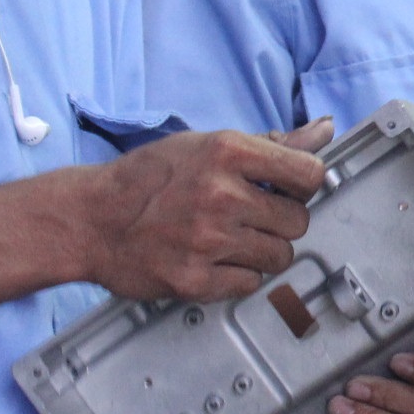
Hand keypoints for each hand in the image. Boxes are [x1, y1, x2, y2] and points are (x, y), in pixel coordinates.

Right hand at [77, 126, 328, 301]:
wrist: (89, 219)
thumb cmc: (147, 178)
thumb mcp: (206, 144)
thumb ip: (271, 143)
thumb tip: (324, 130)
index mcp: (227, 152)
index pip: (309, 174)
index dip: (303, 185)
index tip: (288, 189)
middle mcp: (220, 195)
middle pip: (298, 221)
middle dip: (281, 221)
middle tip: (252, 216)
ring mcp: (208, 240)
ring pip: (279, 256)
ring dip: (263, 250)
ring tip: (231, 238)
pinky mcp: (195, 280)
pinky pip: (251, 284)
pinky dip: (239, 275)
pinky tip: (215, 259)